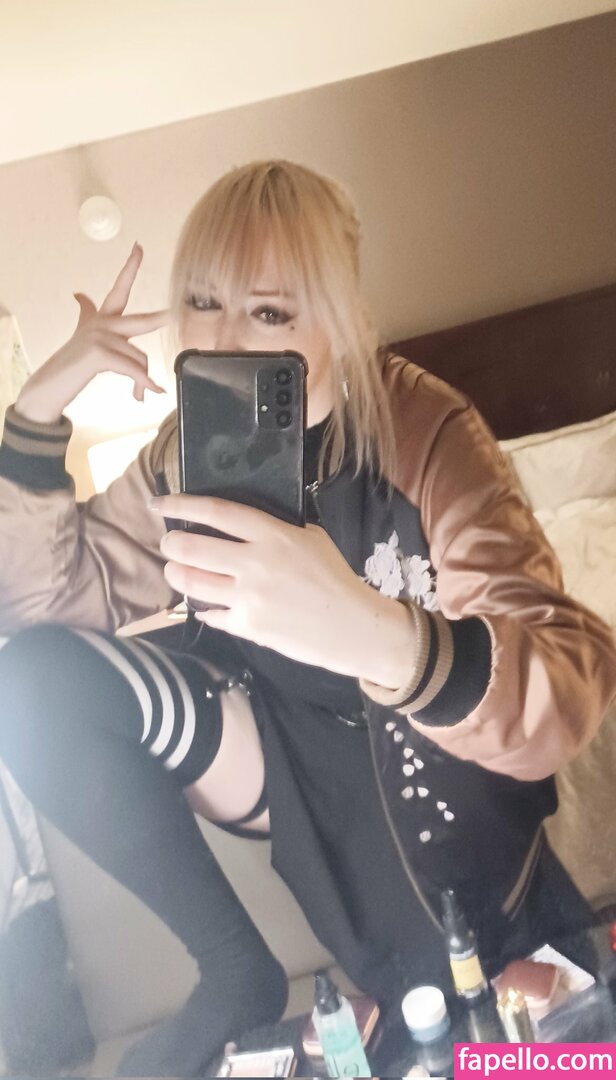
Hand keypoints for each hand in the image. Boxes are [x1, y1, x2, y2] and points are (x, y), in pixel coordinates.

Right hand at [15, 243, 167, 424]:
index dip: (130, 268)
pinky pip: (133, 370)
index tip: (139, 247)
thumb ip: (85, 313)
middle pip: (140, 322)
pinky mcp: (98, 353)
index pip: (119, 289)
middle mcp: (101, 324)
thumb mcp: (81, 334)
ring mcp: (99, 337)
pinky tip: (151, 393)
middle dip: (160, 319)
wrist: (51, 383)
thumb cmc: (72, 362)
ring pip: (139, 358)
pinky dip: (144, 384)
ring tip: (140, 395)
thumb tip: (77, 293)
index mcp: (101, 318)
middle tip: (174, 315)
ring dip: (142, 381)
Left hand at [152, 494, 416, 685]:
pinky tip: (205, 603)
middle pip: (192, 548)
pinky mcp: (249, 627)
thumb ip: (275, 528)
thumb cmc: (335, 578)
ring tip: (176, 569)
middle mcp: (257, 563)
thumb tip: (238, 522)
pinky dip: (204, 607)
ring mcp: (250, 597)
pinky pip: (211, 614)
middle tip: (169, 543)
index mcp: (274, 535)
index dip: (182, 505)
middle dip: (171, 544)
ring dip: (177, 574)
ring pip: (193, 582)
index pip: (217, 513)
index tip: (159, 503)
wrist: (353, 627)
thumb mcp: (311, 538)